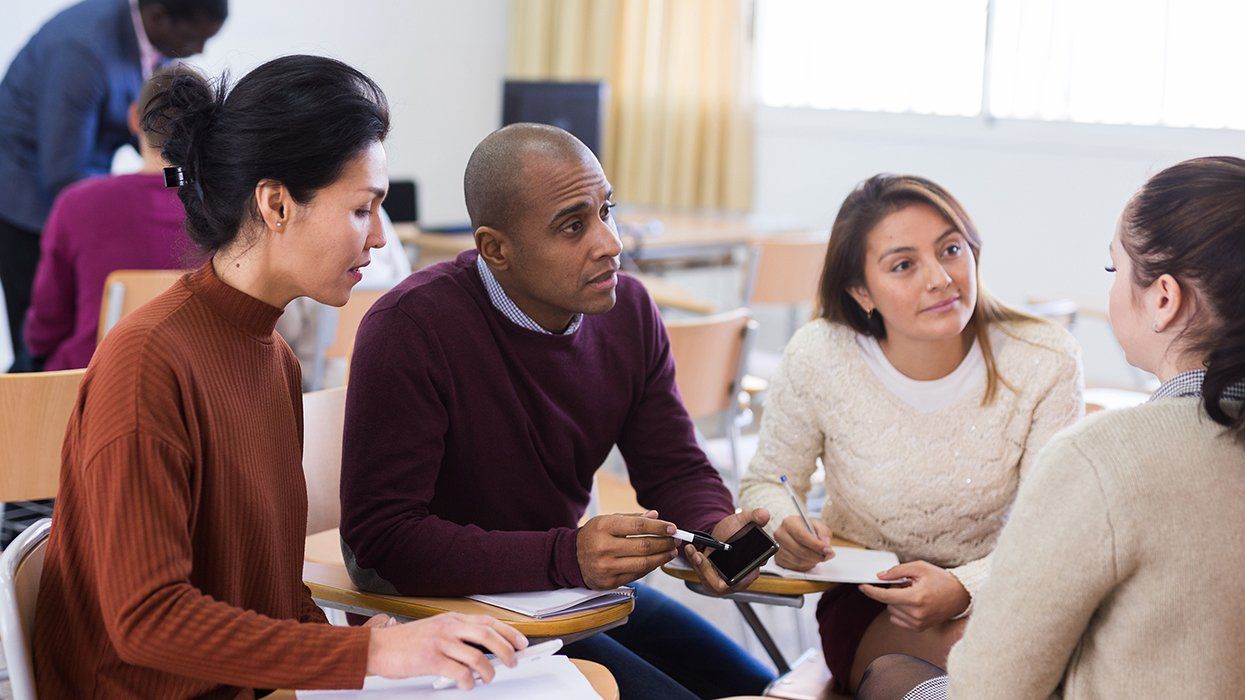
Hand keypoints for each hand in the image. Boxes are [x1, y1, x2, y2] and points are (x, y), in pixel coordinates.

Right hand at [366, 613, 527, 689]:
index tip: (521, 642)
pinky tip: (468, 685)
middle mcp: (448, 627)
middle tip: (514, 661)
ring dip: (489, 670)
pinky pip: (459, 672)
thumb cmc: (405, 642)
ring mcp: (440, 642)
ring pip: (477, 655)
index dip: (508, 631)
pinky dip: (469, 681)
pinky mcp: (431, 659)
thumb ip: (456, 636)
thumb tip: (482, 650)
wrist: (377, 647)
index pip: (488, 621)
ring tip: (490, 677)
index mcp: (451, 619)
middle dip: (506, 649)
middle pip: (488, 635)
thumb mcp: (434, 630)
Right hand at [576, 510, 678, 588]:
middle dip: (664, 543)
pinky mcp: (609, 582)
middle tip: (676, 540)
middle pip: (644, 546)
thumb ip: (632, 518)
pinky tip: (657, 561)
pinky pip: (636, 574)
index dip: (659, 527)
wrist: (571, 558)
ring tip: (671, 552)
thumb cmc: (594, 536)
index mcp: (603, 527)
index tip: (673, 528)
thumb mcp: (608, 521)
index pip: (638, 526)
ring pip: (643, 563)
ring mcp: (606, 567)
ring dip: (661, 557)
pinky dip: (650, 567)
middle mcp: (603, 547)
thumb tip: (656, 515)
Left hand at [683, 508, 770, 594]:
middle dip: (708, 571)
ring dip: (699, 567)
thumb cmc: (736, 530)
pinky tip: (691, 550)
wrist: (724, 532)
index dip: (734, 575)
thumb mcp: (744, 519)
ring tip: (692, 551)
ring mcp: (725, 581)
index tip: (724, 558)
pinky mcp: (713, 578)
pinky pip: (703, 576)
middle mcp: (739, 580)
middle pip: (722, 585)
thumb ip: (755, 517)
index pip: (745, 578)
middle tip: (698, 555)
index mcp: (752, 569)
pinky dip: (695, 563)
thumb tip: (765, 515)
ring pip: (710, 582)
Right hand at [773, 515, 833, 570]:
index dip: (816, 545)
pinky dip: (805, 566)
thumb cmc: (805, 528)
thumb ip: (823, 532)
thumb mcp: (816, 525)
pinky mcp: (778, 559)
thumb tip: (826, 544)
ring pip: (797, 560)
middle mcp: (780, 535)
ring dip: (811, 562)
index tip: (827, 549)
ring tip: (818, 558)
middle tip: (826, 556)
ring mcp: (777, 547)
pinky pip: (794, 567)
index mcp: (789, 523)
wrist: (793, 531)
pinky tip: (810, 560)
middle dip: (816, 556)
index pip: (802, 536)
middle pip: (800, 550)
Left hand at [858, 560, 969, 630]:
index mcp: (916, 598)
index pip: (886, 596)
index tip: (862, 587)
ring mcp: (918, 623)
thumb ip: (898, 571)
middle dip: (893, 591)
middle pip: (888, 602)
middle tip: (909, 584)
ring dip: (897, 601)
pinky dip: (901, 610)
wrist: (960, 595)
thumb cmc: (941, 579)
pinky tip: (914, 604)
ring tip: (914, 594)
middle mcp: (916, 614)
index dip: (871, 591)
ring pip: (892, 611)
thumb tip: (880, 576)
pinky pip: (898, 619)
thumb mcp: (920, 568)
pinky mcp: (919, 628)